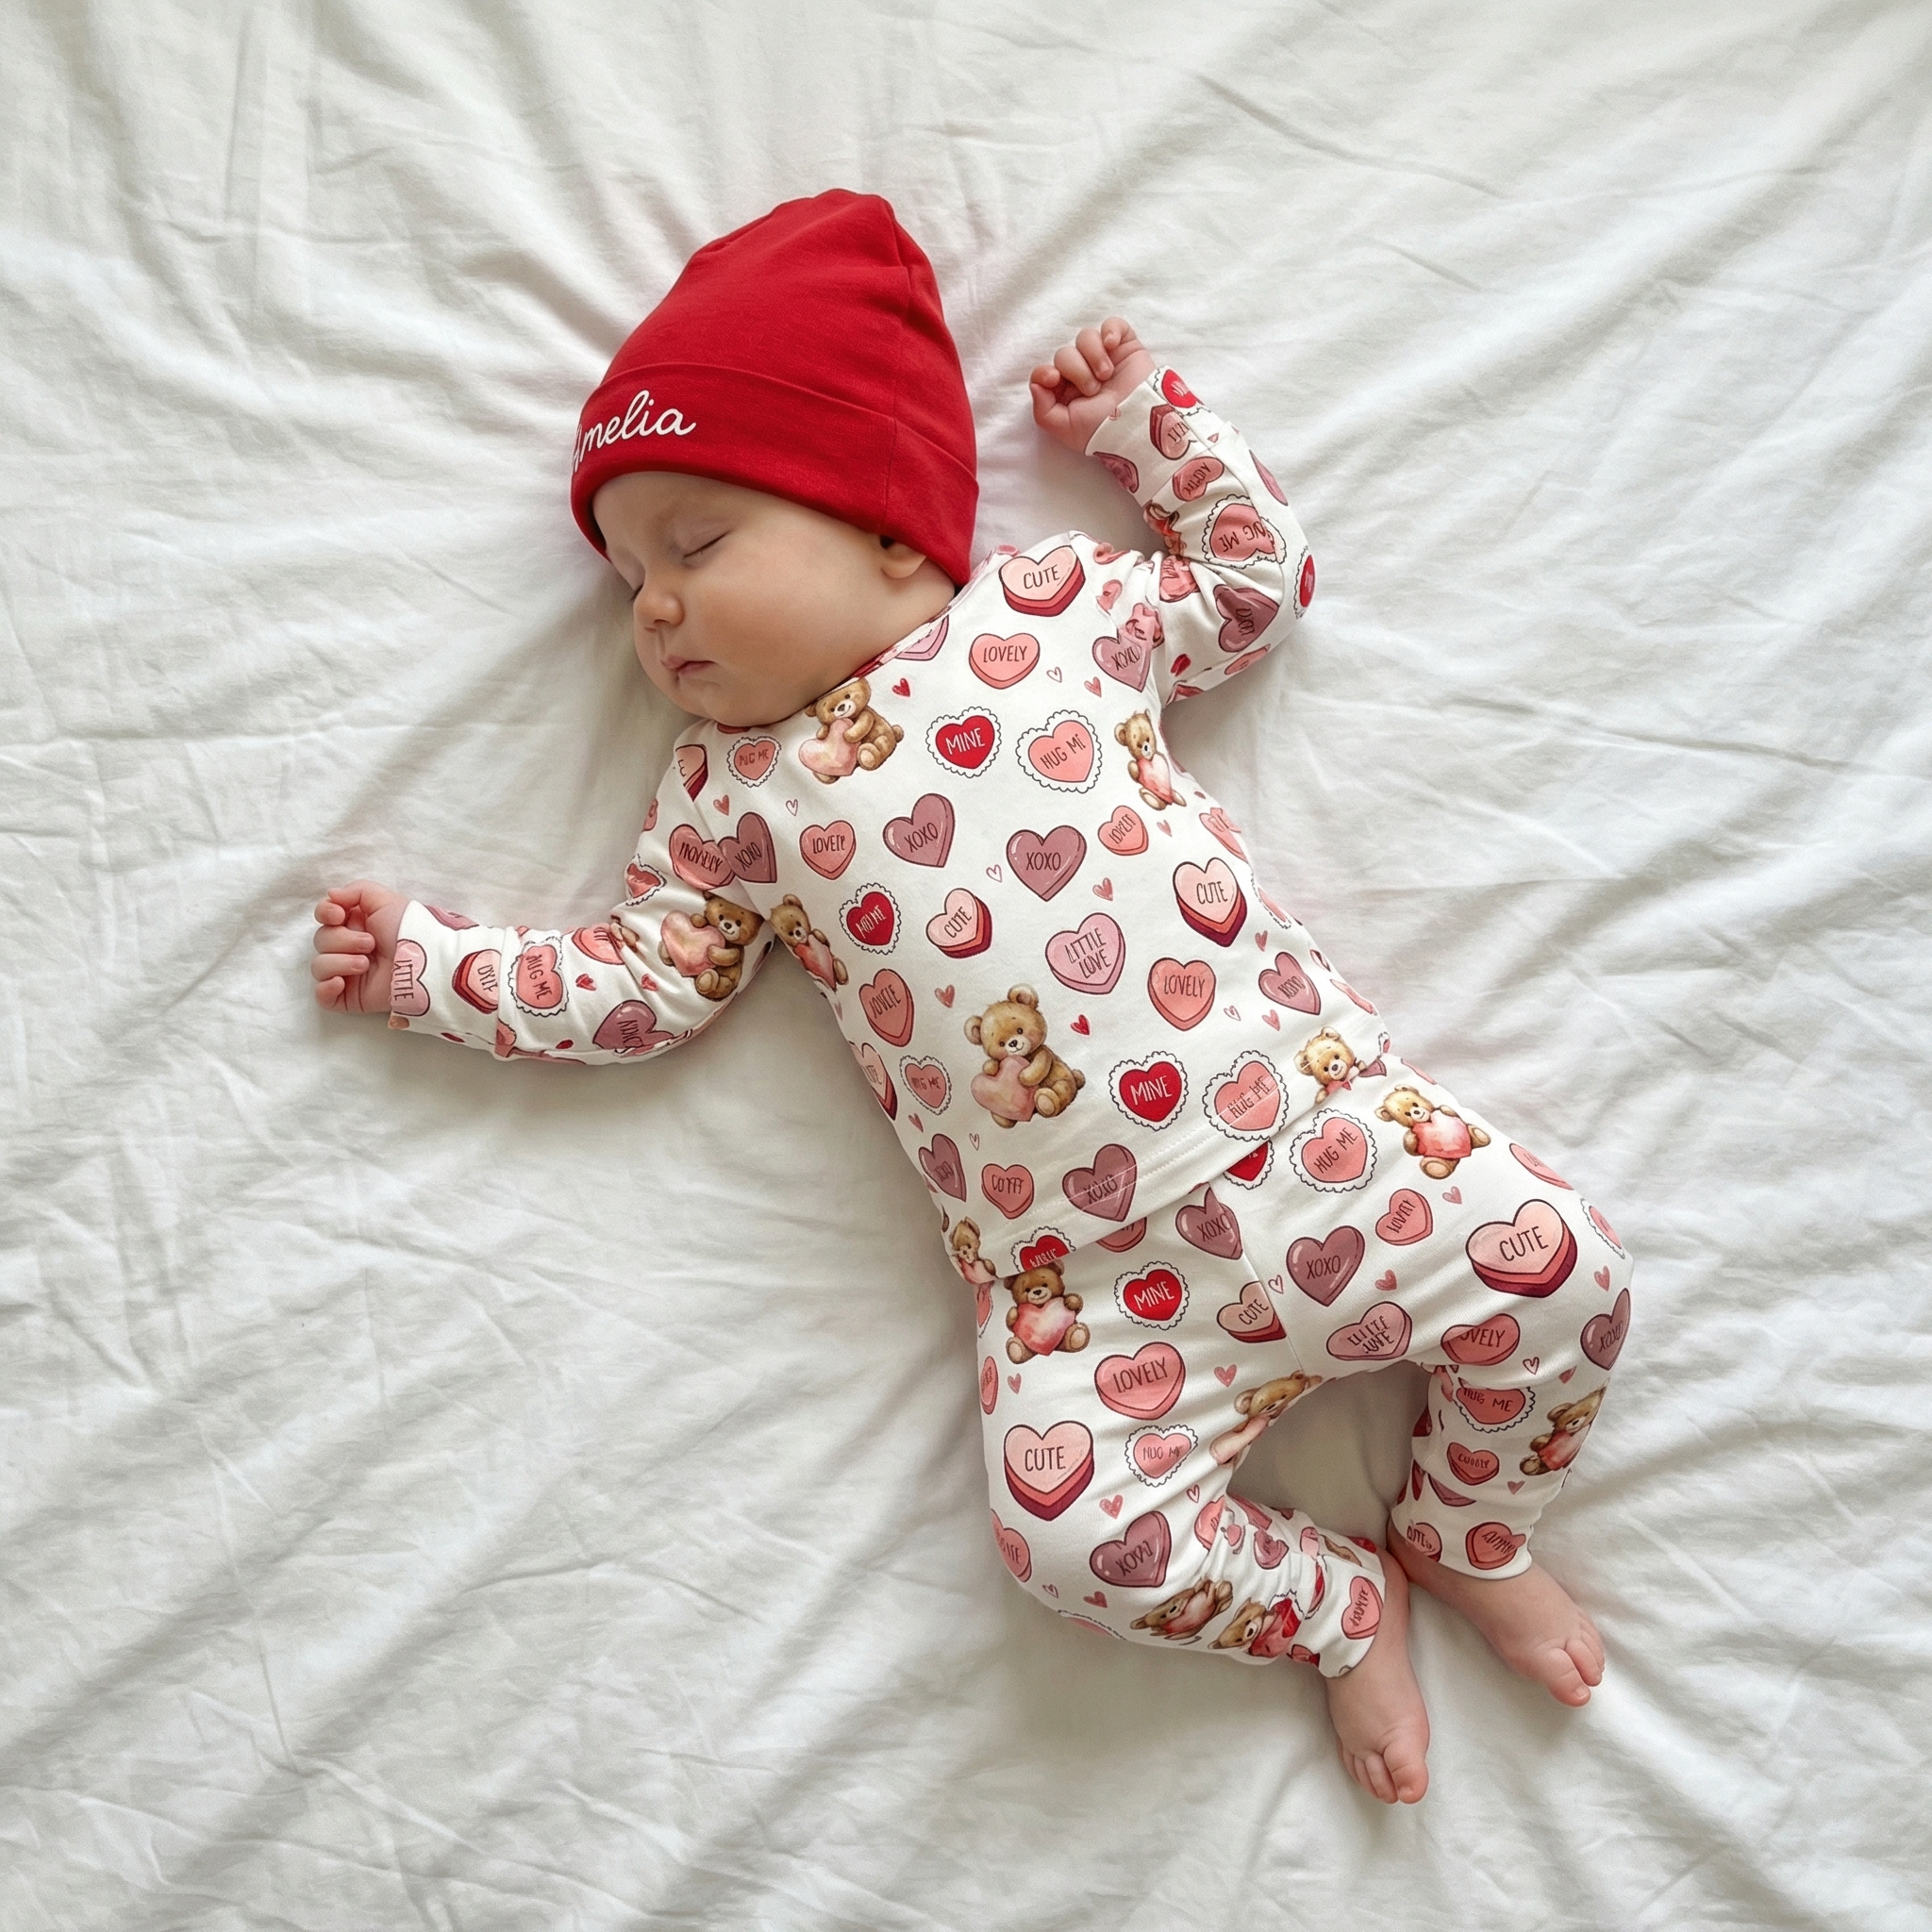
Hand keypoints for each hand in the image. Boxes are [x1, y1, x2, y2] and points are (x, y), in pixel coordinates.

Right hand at [312, 880, 408, 1013]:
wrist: (424, 960)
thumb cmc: (409, 928)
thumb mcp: (384, 900)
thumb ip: (356, 891)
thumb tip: (331, 895)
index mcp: (355, 924)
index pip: (324, 916)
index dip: (324, 913)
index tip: (338, 916)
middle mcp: (348, 947)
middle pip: (321, 940)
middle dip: (342, 940)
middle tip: (369, 944)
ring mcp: (348, 973)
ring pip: (319, 966)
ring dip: (339, 962)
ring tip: (366, 964)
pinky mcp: (350, 997)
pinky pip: (322, 996)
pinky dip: (326, 989)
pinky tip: (341, 982)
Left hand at [1029, 318, 1156, 454]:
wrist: (1139, 423)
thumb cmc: (1104, 430)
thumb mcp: (1066, 429)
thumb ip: (1042, 411)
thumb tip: (1035, 384)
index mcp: (1066, 392)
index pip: (1044, 372)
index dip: (1044, 372)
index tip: (1054, 378)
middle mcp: (1083, 373)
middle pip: (1065, 354)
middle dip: (1077, 370)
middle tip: (1094, 389)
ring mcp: (1104, 358)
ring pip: (1086, 337)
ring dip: (1094, 355)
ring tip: (1107, 375)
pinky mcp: (1125, 346)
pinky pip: (1112, 324)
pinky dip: (1111, 330)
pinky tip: (1113, 345)